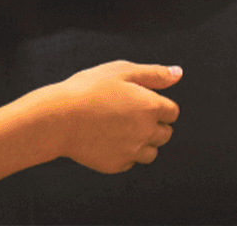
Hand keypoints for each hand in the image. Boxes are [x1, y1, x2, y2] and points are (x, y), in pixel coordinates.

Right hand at [50, 61, 182, 173]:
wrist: (58, 118)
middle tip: (130, 115)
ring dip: (143, 143)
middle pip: (165, 134)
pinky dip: (125, 153)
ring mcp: (132, 151)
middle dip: (154, 125)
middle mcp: (146, 132)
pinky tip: (108, 140)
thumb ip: (154, 74)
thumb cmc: (88, 89)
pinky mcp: (116, 165)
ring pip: (151, 152)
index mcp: (151, 107)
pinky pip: (130, 162)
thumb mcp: (122, 71)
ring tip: (121, 130)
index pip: (172, 112)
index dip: (158, 105)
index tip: (141, 102)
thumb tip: (178, 73)